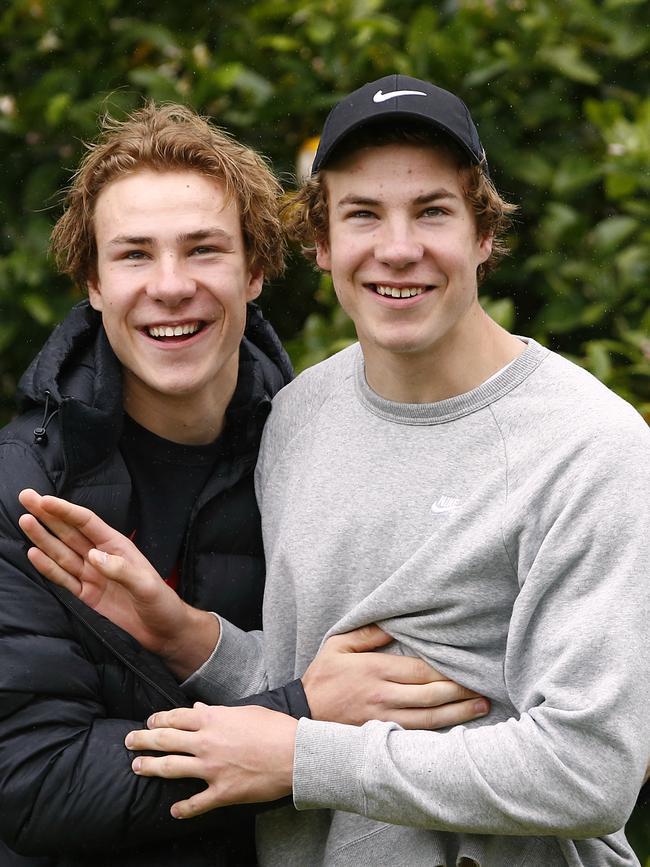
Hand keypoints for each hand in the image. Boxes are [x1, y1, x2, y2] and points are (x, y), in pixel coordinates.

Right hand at [18, 489, 218, 677]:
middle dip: (47, 514)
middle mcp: (101, 557)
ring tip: (24, 520)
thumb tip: (93, 556)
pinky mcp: (86, 596)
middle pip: (69, 532)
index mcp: (117, 547)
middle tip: (26, 496)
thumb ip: (121, 570)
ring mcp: (91, 576)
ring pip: (61, 552)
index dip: (65, 511)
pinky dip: (48, 567)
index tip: (44, 500)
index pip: (86, 522)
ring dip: (43, 537)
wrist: (164, 633)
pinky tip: (33, 554)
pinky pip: (63, 579)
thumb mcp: (147, 585)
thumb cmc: (162, 604)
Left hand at [125, 703, 295, 817]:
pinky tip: (173, 811)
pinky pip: (196, 803)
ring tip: (137, 767)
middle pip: (166, 740)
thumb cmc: (275, 727)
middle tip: (129, 742)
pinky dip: (183, 808)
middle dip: (144, 740)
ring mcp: (212, 768)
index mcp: (213, 718)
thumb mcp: (246, 711)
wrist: (296, 753)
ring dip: (151, 768)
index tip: (149, 722)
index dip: (158, 719)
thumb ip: (219, 711)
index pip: (176, 717)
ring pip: (172, 767)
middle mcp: (206, 742)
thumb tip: (198, 707)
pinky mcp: (222, 792)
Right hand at [303, 624, 488, 728]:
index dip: (447, 669)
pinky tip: (457, 728)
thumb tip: (395, 621)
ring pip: (430, 718)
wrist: (302, 716)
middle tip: (484, 687)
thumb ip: (368, 633)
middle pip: (431, 694)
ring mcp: (384, 719)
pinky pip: (417, 735)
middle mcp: (384, 695)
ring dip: (458, 712)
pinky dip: (440, 732)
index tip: (467, 665)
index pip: (421, 670)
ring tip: (482, 706)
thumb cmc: (323, 677)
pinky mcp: (382, 735)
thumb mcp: (338, 645)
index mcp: (376, 670)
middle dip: (460, 690)